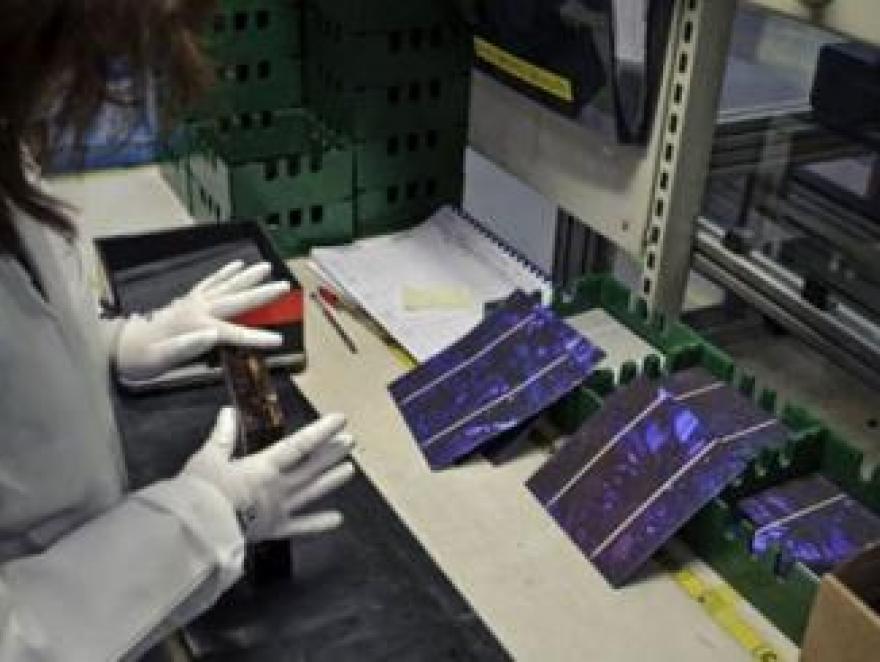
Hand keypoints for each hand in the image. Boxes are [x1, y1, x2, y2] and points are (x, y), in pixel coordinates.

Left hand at [115, 260, 289, 382]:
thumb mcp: (161, 360)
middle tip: (284, 285)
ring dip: (247, 277)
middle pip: (235, 300)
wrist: (118, 346)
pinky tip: (236, 265)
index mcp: (195, 327)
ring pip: (225, 286)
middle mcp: (197, 310)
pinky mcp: (187, 300)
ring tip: (266, 267)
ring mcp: (192, 302)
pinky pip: (211, 282)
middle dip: (261, 294)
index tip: (278, 340)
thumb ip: (187, 346)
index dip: (257, 337)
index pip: (233, 333)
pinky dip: (225, 273)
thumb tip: (212, 335)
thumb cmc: (141, 357)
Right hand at [183, 408, 355, 541]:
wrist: (196, 533)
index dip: (321, 431)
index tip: (340, 420)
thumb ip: (221, 437)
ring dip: (331, 481)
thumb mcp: (207, 459)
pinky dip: (318, 524)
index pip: (299, 445)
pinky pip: (300, 527)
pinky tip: (337, 519)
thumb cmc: (201, 495)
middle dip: (331, 453)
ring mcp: (278, 509)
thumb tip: (228, 413)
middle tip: (350, 442)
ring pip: (311, 492)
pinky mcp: (273, 530)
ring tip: (350, 470)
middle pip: (311, 467)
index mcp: (263, 468)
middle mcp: (278, 487)